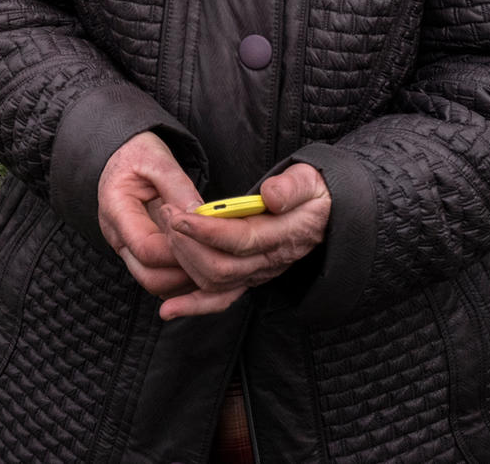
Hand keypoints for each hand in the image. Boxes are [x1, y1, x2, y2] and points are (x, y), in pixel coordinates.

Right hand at [97, 132, 203, 301]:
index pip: (148, 249)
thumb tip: (201, 213)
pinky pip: (160, 278)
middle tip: (216, 256)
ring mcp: (127, 249)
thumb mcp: (157, 160)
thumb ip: (178, 187)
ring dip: (185, 280)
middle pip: (150, 277)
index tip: (206, 237)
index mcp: (116, 210)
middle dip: (186, 273)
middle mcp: (117, 237)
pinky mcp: (139, 254)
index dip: (181, 250)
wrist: (120, 154)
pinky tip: (203, 261)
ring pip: (155, 284)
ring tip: (213, 259)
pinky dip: (181, 278)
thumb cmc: (137, 153)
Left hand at [150, 162, 331, 319]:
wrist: (324, 216)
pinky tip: (168, 310)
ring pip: (215, 283)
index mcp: (283, 235)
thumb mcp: (310, 181)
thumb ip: (292, 187)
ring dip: (184, 261)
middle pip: (221, 267)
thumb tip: (270, 196)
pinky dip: (193, 305)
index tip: (179, 215)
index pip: (240, 239)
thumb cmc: (312, 193)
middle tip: (167, 214)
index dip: (207, 230)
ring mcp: (257, 274)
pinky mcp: (247, 279)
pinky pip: (220, 299)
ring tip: (165, 231)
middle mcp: (269, 262)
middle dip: (187, 243)